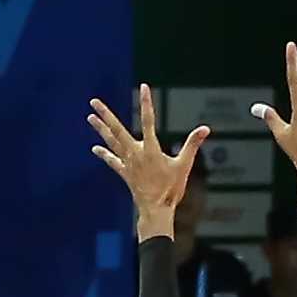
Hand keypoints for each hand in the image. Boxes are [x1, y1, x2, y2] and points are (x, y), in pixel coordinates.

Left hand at [88, 85, 209, 237]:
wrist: (156, 209)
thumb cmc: (172, 188)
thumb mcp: (184, 165)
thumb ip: (192, 145)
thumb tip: (206, 129)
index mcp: (151, 149)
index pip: (148, 120)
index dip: (147, 102)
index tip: (145, 87)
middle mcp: (135, 153)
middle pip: (118, 130)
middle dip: (106, 115)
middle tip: (93, 102)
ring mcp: (128, 163)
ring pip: (111, 142)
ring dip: (100, 129)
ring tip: (90, 117)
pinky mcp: (125, 173)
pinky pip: (112, 161)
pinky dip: (104, 154)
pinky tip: (95, 148)